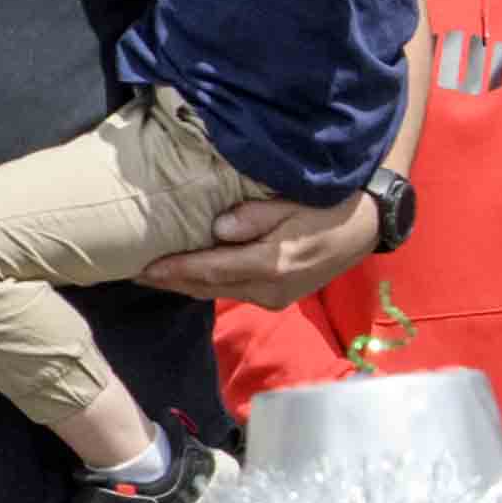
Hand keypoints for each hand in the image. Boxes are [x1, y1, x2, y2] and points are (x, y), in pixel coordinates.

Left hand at [140, 185, 383, 305]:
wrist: (367, 228)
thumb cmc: (328, 207)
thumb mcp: (292, 203)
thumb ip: (253, 217)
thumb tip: (217, 227)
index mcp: (270, 264)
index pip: (210, 269)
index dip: (174, 269)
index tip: (143, 267)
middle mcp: (269, 288)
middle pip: (207, 287)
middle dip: (170, 281)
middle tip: (134, 272)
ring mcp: (274, 297)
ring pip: (218, 293)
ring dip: (185, 285)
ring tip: (154, 275)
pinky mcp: (278, 298)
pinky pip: (233, 292)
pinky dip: (207, 284)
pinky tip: (188, 276)